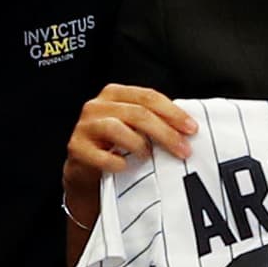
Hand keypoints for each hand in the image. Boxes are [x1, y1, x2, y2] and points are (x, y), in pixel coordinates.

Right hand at [63, 84, 197, 194]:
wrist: (85, 172)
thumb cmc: (113, 147)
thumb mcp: (133, 128)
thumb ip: (153, 121)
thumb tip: (186, 129)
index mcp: (115, 94)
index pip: (148, 96)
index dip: (172, 112)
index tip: (191, 128)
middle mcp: (97, 106)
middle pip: (138, 113)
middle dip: (165, 132)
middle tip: (183, 149)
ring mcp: (85, 126)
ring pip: (117, 128)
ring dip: (139, 144)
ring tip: (148, 157)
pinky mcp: (76, 148)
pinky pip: (101, 155)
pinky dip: (117, 162)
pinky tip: (125, 166)